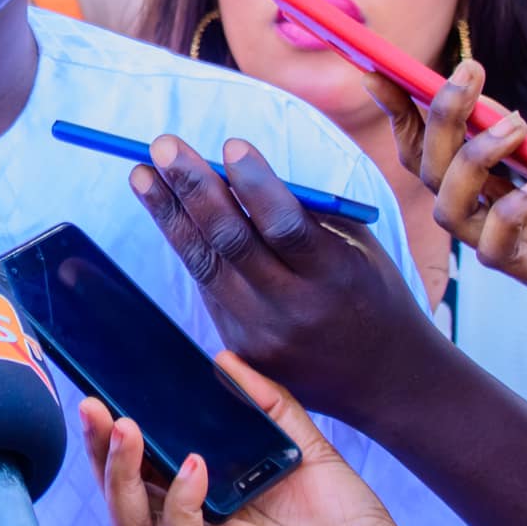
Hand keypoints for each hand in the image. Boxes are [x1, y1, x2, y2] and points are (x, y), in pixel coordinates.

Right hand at [85, 353, 439, 525]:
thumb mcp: (302, 446)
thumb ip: (264, 404)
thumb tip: (222, 360)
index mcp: (204, 504)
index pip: (138, 472)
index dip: (110, 437)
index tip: (98, 390)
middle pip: (121, 499)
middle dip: (97, 453)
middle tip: (93, 404)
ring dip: (117, 477)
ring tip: (122, 427)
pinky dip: (180, 501)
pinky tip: (192, 464)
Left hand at [130, 135, 443, 425]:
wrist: (384, 380)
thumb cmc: (371, 293)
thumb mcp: (355, 248)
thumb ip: (303, 213)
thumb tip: (234, 169)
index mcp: (336, 277)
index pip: (287, 227)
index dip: (256, 185)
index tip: (230, 145)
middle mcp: (296, 311)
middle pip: (233, 244)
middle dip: (194, 189)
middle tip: (162, 146)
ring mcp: (263, 337)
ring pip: (206, 266)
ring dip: (170, 214)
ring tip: (142, 174)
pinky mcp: (242, 353)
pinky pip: (208, 289)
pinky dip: (188, 246)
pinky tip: (166, 210)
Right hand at [365, 63, 526, 294]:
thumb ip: (508, 126)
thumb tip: (474, 87)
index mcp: (474, 180)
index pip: (420, 146)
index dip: (396, 112)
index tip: (380, 74)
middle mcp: (474, 210)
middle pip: (428, 168)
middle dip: (441, 116)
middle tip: (470, 72)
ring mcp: (491, 240)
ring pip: (448, 206)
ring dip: (475, 157)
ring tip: (516, 127)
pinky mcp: (518, 266)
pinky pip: (495, 242)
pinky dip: (517, 206)